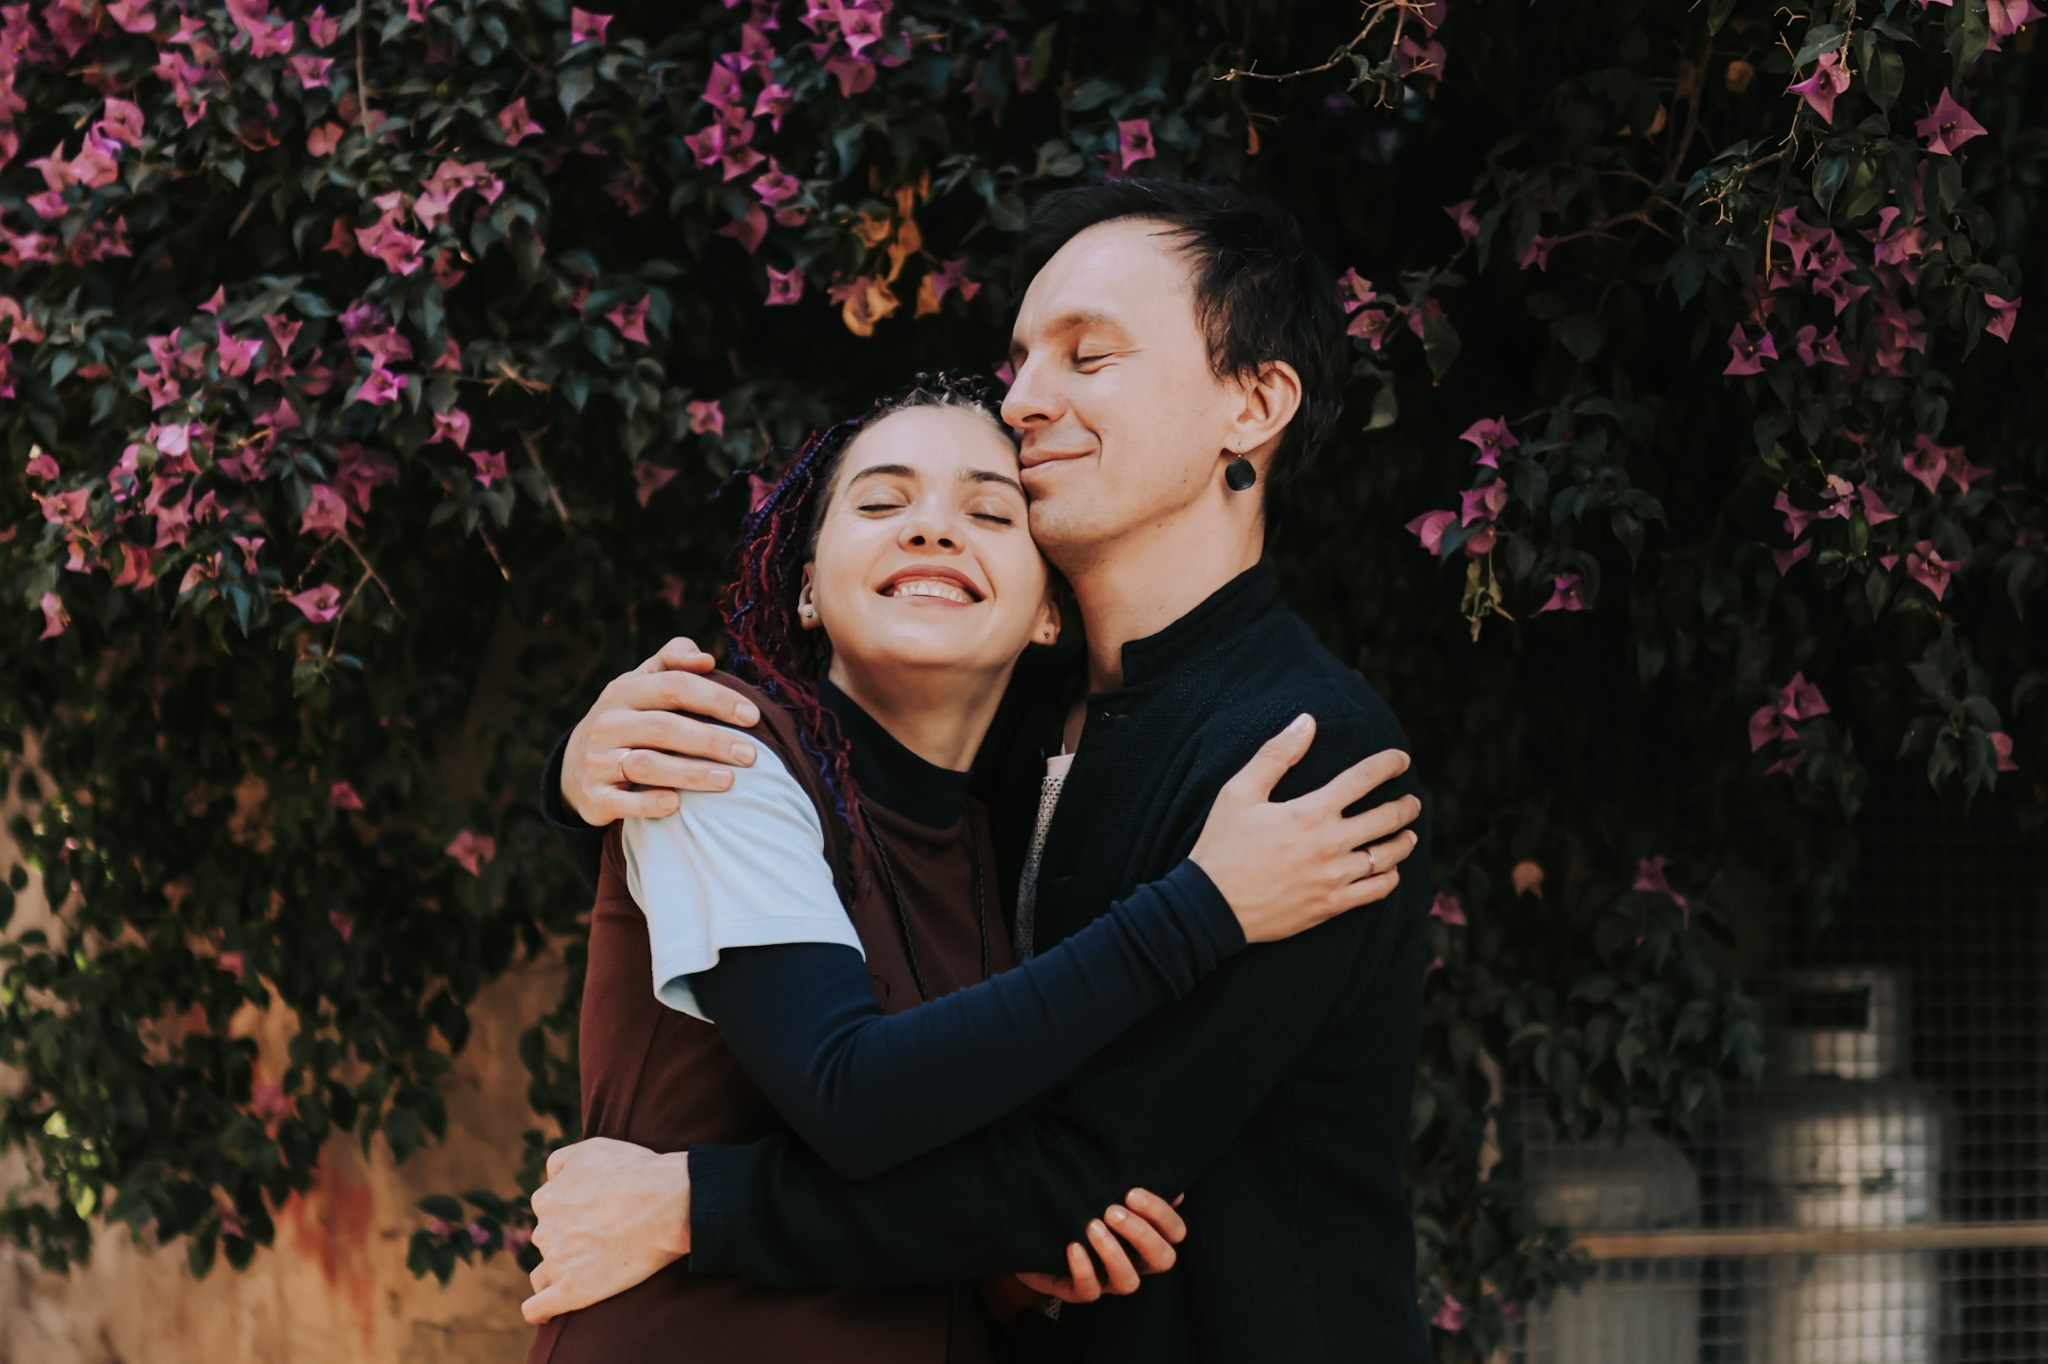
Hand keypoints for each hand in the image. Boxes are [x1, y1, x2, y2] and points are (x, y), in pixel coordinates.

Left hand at [520, 1138, 692, 1324]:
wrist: (668, 1203)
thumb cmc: (637, 1172)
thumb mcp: (592, 1148)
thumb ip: (560, 1162)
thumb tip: (549, 1179)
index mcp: (546, 1198)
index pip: (550, 1210)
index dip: (576, 1213)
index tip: (600, 1215)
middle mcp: (544, 1230)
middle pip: (549, 1241)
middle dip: (570, 1240)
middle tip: (607, 1238)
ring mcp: (556, 1262)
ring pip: (545, 1271)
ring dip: (563, 1270)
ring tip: (595, 1268)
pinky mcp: (571, 1291)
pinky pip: (537, 1308)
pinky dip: (541, 1311)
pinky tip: (549, 1313)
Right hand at [561, 637, 763, 825]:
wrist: (575, 766)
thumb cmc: (628, 718)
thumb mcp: (642, 683)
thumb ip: (674, 661)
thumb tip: (707, 659)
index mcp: (625, 690)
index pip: (675, 686)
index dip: (716, 698)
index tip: (753, 716)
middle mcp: (608, 723)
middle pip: (664, 727)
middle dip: (711, 740)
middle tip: (751, 755)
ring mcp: (597, 760)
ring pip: (647, 765)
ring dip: (691, 773)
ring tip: (729, 780)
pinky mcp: (593, 797)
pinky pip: (622, 802)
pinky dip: (649, 803)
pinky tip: (677, 804)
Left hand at [1012, 1188, 1185, 1304]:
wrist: (1037, 1232)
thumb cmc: (1081, 1206)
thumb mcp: (1106, 1192)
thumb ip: (1132, 1184)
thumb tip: (1166, 1180)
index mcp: (1147, 1237)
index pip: (1174, 1232)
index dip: (1161, 1214)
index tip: (1131, 1193)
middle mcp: (1135, 1261)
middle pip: (1162, 1260)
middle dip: (1141, 1234)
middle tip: (1112, 1210)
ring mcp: (1109, 1280)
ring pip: (1128, 1282)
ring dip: (1114, 1253)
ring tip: (1092, 1226)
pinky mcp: (1080, 1291)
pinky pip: (1088, 1291)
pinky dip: (1083, 1270)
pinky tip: (1073, 1246)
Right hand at [1189, 715, 1420, 943]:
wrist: (1211, 907)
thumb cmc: (1222, 845)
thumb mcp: (1239, 792)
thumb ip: (1276, 755)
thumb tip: (1307, 721)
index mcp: (1311, 811)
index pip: (1364, 778)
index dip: (1388, 764)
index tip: (1401, 759)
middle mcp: (1330, 843)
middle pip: (1387, 818)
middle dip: (1406, 806)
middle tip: (1413, 801)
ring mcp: (1334, 877)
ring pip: (1388, 856)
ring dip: (1404, 842)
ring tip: (1409, 835)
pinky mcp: (1331, 906)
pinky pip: (1376, 890)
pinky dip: (1390, 878)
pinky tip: (1390, 871)